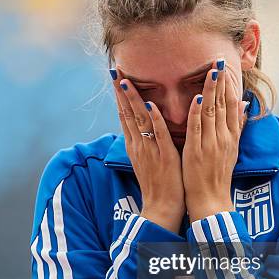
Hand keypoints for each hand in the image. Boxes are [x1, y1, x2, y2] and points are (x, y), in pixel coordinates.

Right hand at [113, 72, 185, 232]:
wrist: (162, 209)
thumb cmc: (159, 185)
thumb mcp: (148, 160)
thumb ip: (145, 142)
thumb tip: (144, 127)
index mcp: (135, 145)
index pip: (124, 115)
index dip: (120, 95)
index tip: (117, 76)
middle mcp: (138, 145)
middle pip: (126, 113)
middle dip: (120, 91)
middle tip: (115, 69)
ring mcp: (149, 150)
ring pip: (138, 120)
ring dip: (132, 99)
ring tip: (125, 80)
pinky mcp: (163, 156)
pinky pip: (158, 134)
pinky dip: (154, 118)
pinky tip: (150, 104)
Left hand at [182, 60, 247, 222]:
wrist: (211, 201)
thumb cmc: (217, 176)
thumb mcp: (231, 149)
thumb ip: (236, 126)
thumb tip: (245, 104)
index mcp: (230, 136)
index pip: (230, 105)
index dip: (228, 85)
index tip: (225, 67)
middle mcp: (223, 138)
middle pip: (223, 105)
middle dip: (221, 82)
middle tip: (218, 60)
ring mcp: (210, 144)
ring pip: (211, 112)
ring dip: (210, 90)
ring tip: (210, 71)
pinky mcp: (197, 152)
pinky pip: (197, 128)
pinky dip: (196, 112)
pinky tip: (197, 97)